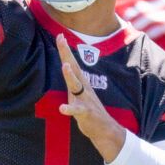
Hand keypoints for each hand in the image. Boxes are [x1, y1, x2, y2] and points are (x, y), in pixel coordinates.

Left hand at [55, 39, 125, 160]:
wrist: (104, 129)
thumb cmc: (89, 110)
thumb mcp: (79, 93)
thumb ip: (72, 82)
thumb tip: (65, 68)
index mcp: (81, 83)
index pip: (72, 64)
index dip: (65, 50)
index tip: (60, 35)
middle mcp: (83, 88)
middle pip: (74, 68)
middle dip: (66, 54)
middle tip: (60, 39)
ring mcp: (85, 100)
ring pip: (76, 86)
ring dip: (71, 76)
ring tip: (65, 66)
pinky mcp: (85, 113)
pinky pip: (77, 111)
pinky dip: (69, 109)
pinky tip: (62, 108)